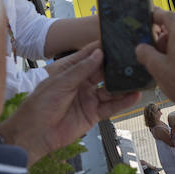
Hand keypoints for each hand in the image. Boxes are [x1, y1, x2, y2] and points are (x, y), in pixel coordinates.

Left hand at [0, 42, 139, 164]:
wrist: (35, 134)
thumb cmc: (41, 104)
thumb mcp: (61, 82)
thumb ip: (82, 69)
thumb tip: (99, 54)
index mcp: (70, 70)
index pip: (89, 55)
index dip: (103, 48)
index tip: (118, 40)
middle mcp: (82, 83)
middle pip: (103, 72)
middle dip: (117, 66)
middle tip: (134, 58)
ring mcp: (89, 98)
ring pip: (111, 89)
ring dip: (124, 85)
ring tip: (139, 77)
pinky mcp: (94, 114)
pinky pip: (112, 106)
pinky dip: (123, 102)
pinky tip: (134, 96)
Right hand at [136, 9, 174, 123]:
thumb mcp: (156, 67)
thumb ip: (145, 53)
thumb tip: (141, 48)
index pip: (166, 15)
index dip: (155, 14)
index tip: (148, 16)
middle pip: (174, 27)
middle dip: (161, 35)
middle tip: (150, 46)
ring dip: (169, 45)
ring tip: (161, 61)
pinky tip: (172, 67)